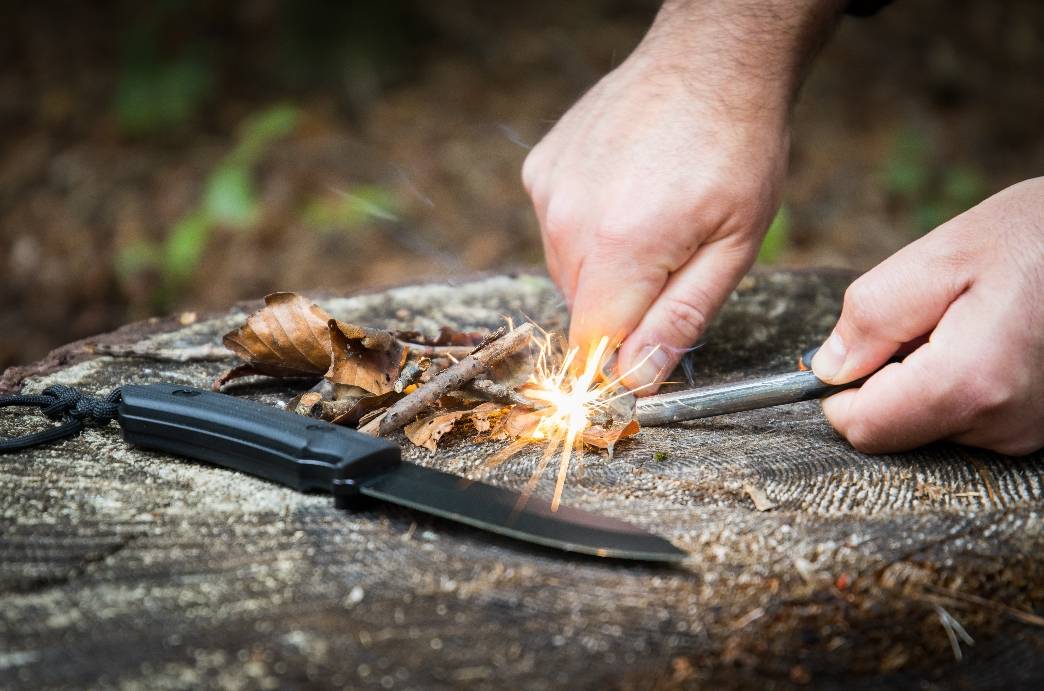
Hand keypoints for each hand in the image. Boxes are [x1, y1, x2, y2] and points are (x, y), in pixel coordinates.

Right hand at [523, 0, 841, 391]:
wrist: (710, 61)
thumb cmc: (738, 149)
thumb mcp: (734, 247)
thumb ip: (681, 319)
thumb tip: (637, 379)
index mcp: (622, 248)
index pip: (592, 347)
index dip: (619, 363)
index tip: (648, 350)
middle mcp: (569, 222)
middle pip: (581, 310)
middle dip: (623, 308)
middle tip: (672, 261)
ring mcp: (549, 191)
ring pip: (566, 270)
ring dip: (605, 267)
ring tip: (651, 218)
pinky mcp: (540, 169)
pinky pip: (556, 228)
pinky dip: (587, 226)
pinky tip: (625, 192)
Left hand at [812, 178, 1043, 454]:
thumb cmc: (1035, 237)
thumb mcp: (939, 258)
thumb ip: (870, 318)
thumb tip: (827, 368)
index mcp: (968, 384)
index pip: (864, 428)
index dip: (841, 392)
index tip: (857, 349)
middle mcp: (1001, 423)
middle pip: (896, 427)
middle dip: (889, 378)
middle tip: (926, 319)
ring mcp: (1025, 431)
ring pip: (931, 422)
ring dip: (927, 377)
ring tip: (968, 320)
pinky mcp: (1038, 426)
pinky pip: (969, 416)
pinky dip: (960, 383)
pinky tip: (991, 338)